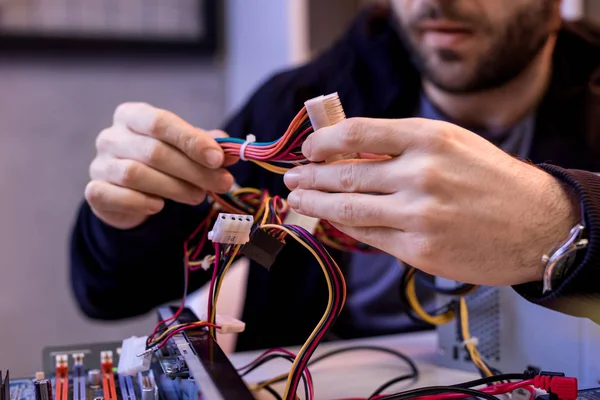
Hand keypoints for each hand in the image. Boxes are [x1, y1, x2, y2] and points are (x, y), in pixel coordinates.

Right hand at [86, 103, 234, 229]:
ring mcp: (99, 163)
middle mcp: (111, 136)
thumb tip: (234, 151)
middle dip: (193, 170)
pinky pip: (117, 196)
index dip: (191, 140)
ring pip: (137, 175)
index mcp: (133, 116)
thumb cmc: (161, 164)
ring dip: (174, 188)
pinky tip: (159, 206)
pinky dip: (141, 202)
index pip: (162, 122)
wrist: (129, 193)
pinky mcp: (95, 191)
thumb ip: (208, 148)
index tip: (218, 158)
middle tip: (222, 183)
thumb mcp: (186, 151)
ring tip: (198, 196)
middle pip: (154, 151)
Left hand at [283, 118, 578, 285]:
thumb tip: (347, 149)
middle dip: (310, 176)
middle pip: (345, 173)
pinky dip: (344, 225)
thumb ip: (400, 144)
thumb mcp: (451, 142)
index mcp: (428, 138)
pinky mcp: (418, 250)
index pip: (357, 132)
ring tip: (298, 198)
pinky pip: (368, 235)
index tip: (308, 148)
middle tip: (292, 177)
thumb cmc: (491, 179)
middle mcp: (421, 174)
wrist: (536, 223)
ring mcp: (419, 215)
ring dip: (316, 203)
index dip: (323, 141)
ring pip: (348, 208)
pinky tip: (331, 219)